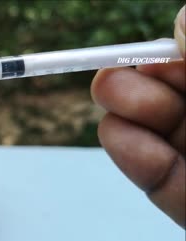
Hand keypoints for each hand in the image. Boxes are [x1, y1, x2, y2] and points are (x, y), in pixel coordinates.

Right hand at [91, 6, 184, 227]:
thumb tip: (184, 17)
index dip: (164, 57)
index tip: (137, 51)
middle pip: (170, 98)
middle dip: (136, 81)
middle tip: (111, 72)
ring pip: (155, 133)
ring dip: (124, 112)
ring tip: (107, 95)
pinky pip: (156, 178)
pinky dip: (129, 154)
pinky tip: (113, 133)